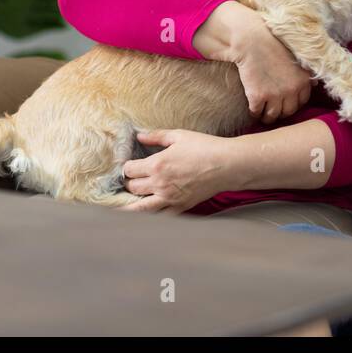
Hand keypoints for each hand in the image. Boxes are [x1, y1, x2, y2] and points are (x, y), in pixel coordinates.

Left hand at [119, 129, 235, 212]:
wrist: (227, 165)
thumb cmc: (204, 147)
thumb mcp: (178, 136)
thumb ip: (156, 136)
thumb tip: (139, 136)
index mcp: (156, 165)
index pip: (129, 170)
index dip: (126, 167)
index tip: (129, 165)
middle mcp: (159, 184)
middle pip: (133, 188)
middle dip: (129, 183)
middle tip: (132, 180)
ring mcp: (169, 198)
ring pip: (140, 209)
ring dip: (130, 206)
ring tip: (125, 205)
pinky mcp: (180, 207)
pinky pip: (159, 216)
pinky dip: (150, 215)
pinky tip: (147, 212)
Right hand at [230, 14, 315, 123]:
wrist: (252, 40)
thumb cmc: (274, 44)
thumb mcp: (297, 57)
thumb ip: (307, 72)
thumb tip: (316, 84)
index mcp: (303, 81)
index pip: (302, 102)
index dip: (293, 103)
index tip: (286, 102)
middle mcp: (291, 90)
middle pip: (288, 112)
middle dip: (282, 112)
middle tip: (274, 109)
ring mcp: (274, 95)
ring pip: (273, 116)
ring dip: (268, 117)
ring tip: (263, 113)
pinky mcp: (257, 96)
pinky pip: (256, 112)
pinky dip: (254, 113)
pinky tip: (253, 109)